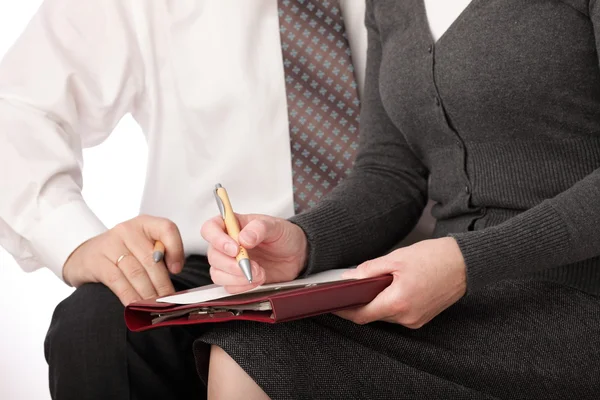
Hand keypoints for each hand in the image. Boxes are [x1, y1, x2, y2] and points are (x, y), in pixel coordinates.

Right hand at [62, 215, 184, 304]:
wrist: (84, 255)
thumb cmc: (122, 253)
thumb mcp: (143, 246)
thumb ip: (161, 255)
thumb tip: (176, 275)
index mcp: (145, 224)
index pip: (167, 229)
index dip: (176, 250)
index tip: (177, 270)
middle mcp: (128, 230)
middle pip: (152, 259)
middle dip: (163, 284)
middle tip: (169, 301)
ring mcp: (110, 244)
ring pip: (136, 273)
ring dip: (148, 294)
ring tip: (155, 306)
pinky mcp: (97, 261)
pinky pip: (118, 282)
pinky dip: (130, 296)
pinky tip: (136, 306)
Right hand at [201, 214, 307, 292]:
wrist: (296, 255)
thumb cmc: (284, 235)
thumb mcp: (275, 226)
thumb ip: (259, 228)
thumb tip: (243, 238)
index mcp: (233, 225)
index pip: (210, 229)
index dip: (217, 240)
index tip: (235, 249)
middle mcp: (227, 244)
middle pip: (213, 256)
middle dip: (232, 264)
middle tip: (251, 265)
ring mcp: (230, 262)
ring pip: (217, 274)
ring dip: (238, 277)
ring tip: (259, 272)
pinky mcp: (237, 278)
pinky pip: (229, 287)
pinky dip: (242, 286)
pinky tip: (257, 279)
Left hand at [335, 237, 466, 328]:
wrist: (465, 264)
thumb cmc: (434, 258)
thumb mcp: (396, 258)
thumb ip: (370, 270)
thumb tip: (349, 278)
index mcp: (398, 302)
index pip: (362, 315)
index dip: (344, 311)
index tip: (332, 304)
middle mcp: (407, 317)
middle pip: (373, 316)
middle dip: (359, 304)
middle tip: (348, 289)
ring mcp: (416, 320)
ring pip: (385, 315)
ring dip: (376, 303)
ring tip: (371, 285)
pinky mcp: (422, 318)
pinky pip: (398, 314)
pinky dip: (389, 304)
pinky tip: (389, 289)